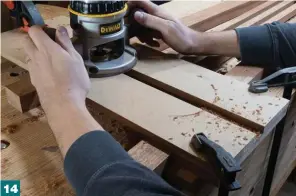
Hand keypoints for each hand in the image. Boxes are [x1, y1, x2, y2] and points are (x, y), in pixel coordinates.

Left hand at [24, 26, 100, 155]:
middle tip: (50, 44)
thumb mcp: (76, 59)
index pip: (34, 30)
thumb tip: (61, 29)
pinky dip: (38, 65)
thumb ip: (66, 43)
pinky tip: (51, 73)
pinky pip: (32, 67)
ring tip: (51, 59)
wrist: (64, 105)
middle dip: (34, 39)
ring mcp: (33, 69)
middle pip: (26, 40)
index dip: (41, 28)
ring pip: (28, 54)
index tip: (52, 33)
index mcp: (47, 48)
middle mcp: (36, 56)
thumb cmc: (74, 81)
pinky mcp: (33, 80)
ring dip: (36, 52)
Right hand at [128, 0, 197, 53]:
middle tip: (133, 34)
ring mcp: (157, 24)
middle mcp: (155, 16)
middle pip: (138, 15)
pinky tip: (156, 44)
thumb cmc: (181, 36)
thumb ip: (150, 21)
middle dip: (134, 25)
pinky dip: (149, 40)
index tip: (120, 11)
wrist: (192, 45)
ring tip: (150, 42)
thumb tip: (135, 14)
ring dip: (143, 35)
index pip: (140, 1)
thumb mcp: (165, 28)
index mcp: (157, 12)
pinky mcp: (158, 32)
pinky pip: (148, 34)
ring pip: (142, 27)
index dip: (129, 2)